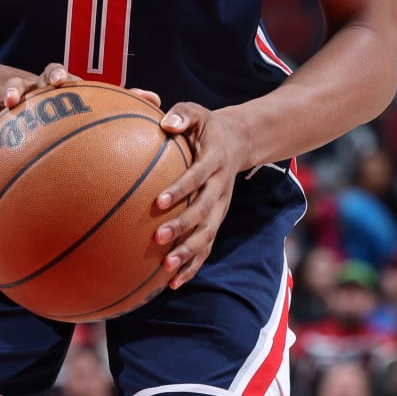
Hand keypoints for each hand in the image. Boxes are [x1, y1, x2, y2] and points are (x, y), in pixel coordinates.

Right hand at [0, 66, 162, 174]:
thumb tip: (160, 104)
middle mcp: (28, 94)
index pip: (56, 73)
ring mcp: (5, 111)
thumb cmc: (71, 112)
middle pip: (19, 83)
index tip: (63, 83)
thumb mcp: (94, 110)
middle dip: (16, 89)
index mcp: (55, 88)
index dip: (58, 76)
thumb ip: (122, 106)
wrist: (29, 109)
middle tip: (15, 99)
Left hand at [153, 103, 251, 289]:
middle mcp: (221, 188)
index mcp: (214, 160)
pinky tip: (173, 283)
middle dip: (183, 227)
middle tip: (158, 237)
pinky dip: (193, 265)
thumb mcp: (197, 113)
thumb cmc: (206, 126)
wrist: (238, 142)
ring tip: (166, 268)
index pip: (199, 176)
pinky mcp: (217, 220)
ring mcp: (221, 207)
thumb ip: (181, 114)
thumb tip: (164, 123)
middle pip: (204, 211)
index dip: (181, 188)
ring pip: (208, 235)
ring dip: (189, 252)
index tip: (159, 200)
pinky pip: (207, 247)